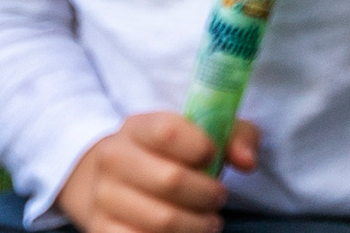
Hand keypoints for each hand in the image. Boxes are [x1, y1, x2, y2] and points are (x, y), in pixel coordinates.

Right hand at [55, 112, 258, 232]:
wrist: (116, 180)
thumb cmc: (173, 155)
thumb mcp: (203, 134)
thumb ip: (235, 136)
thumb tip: (247, 161)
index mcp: (138, 127)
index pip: (168, 132)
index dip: (201, 147)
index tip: (214, 157)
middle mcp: (114, 158)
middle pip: (171, 180)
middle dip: (208, 193)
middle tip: (219, 196)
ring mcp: (104, 196)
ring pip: (163, 219)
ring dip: (197, 224)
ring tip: (208, 220)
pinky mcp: (102, 229)